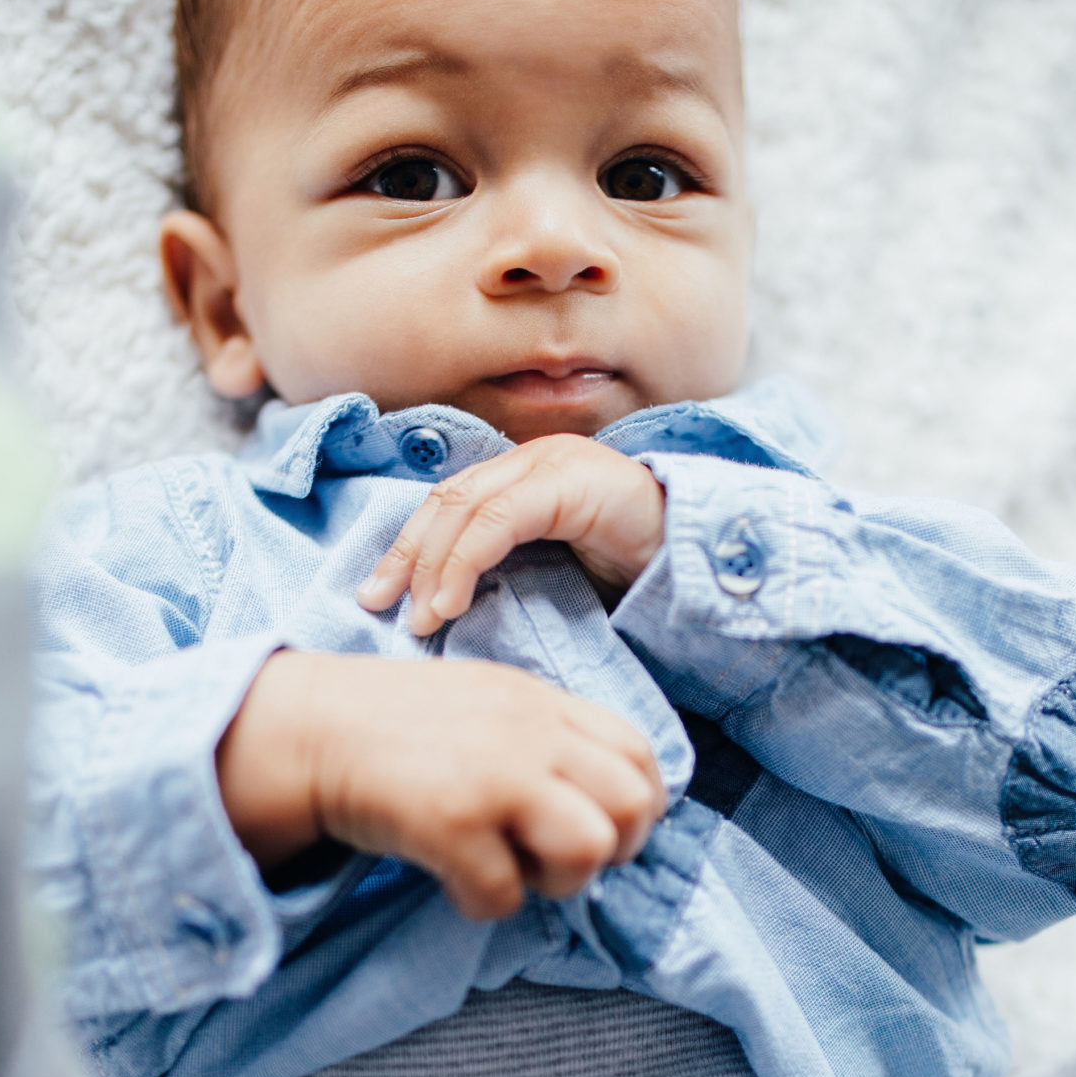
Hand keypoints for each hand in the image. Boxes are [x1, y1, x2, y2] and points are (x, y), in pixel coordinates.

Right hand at [215, 649, 666, 919]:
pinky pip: (505, 894)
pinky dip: (483, 903)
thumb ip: (547, 738)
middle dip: (613, 850)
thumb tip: (602, 804)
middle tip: (561, 859)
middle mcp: (530, 734)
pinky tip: (455, 882)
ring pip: (589, 848)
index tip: (601, 829)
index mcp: (543, 703)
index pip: (641, 754)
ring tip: (516, 871)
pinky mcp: (449, 822)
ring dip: (559, 881)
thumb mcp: (489, 704)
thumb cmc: (399, 726)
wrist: (311, 728)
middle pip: (632, 804)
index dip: (636, 806)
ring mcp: (493, 776)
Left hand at [356, 432, 665, 636]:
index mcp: (522, 475)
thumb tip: (446, 610)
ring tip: (420, 616)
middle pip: (445, 501)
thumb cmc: (633, 570)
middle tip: (376, 603)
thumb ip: (509, 573)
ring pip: (464, 508)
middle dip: (405, 554)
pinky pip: (499, 520)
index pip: (447, 504)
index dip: (408, 546)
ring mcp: (550, 463)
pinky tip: (452, 601)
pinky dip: (466, 562)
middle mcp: (529, 460)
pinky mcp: (567, 482)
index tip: (379, 594)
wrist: (699, 555)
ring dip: (432, 565)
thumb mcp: (557, 571)